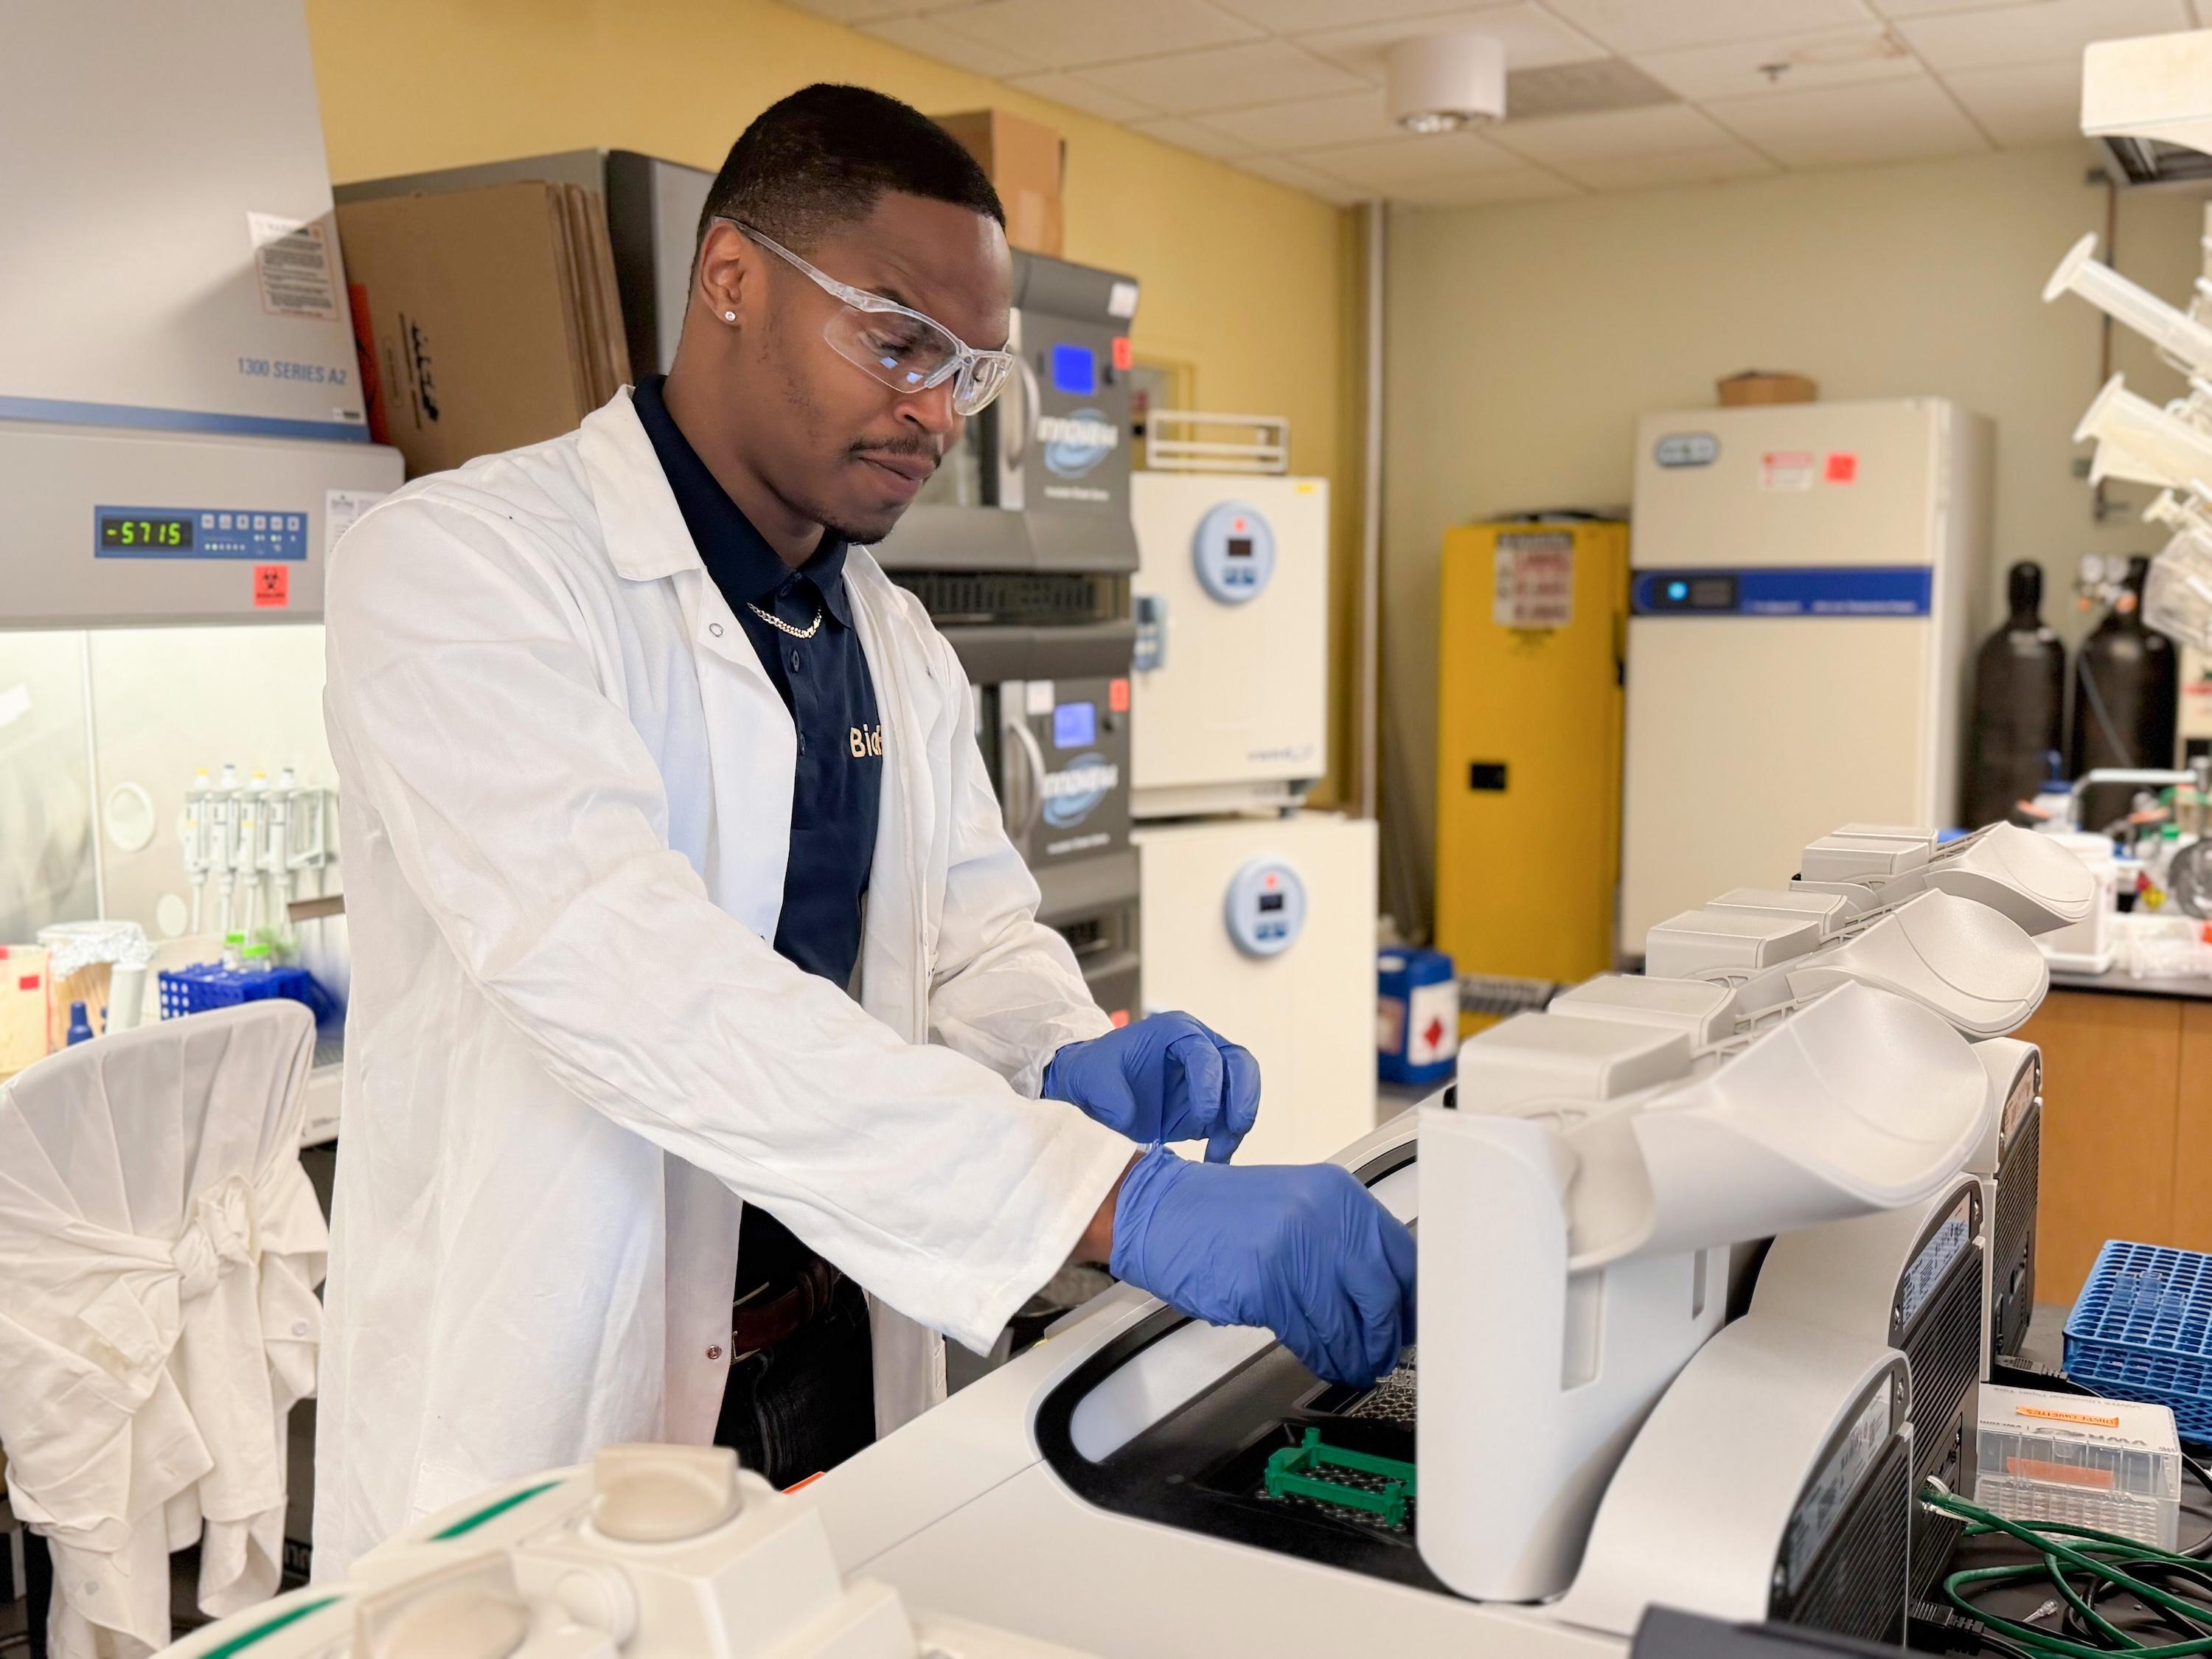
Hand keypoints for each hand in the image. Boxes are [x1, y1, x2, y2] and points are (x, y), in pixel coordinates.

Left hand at [1043, 1012, 1259, 1162]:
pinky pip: (1229, 1118)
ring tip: (1218, 1154)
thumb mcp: (1091, 1079)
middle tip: (1234, 1130)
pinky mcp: (1208, 1102)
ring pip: (1242, 1092)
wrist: (1094, 1088)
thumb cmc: (1095, 1072)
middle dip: (1243, 1098)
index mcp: (1176, 1032)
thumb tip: (1129, 1117)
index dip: (1209, 1086)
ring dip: (1236, 1124)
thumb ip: (1109, 1096)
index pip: (1206, 1054)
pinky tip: (1216, 1159)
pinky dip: (1228, 1138)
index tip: (1202, 1119)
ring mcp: (1208, 1075)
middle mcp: (1200, 1047)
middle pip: (1240, 1064)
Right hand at [1108, 1147, 1415, 1386]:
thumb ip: (1341, 1239)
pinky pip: (1308, 1335)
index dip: (1410, 1298)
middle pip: (1381, 1293)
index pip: (1400, 1254)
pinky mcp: (1265, 1285)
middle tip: (1385, 1352)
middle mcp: (1321, 1216)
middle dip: (1386, 1334)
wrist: (1159, 1212)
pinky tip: (1324, 1360)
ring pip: (1345, 1321)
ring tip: (1355, 1365)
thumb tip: (1385, 1291)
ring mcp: (1293, 1250)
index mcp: (1337, 1194)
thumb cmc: (1222, 1214)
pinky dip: (1321, 1356)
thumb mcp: (1297, 1205)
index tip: (1411, 1320)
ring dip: (1355, 1354)